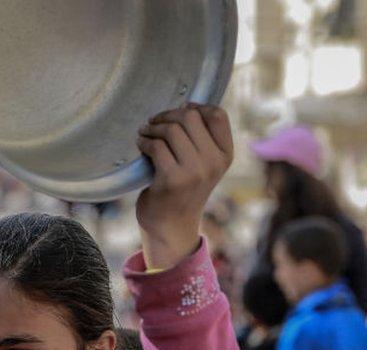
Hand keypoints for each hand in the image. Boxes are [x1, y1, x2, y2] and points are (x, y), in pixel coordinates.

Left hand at [136, 104, 232, 269]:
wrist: (171, 226)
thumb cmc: (183, 189)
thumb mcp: (203, 164)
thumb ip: (201, 138)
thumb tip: (186, 105)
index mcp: (225, 155)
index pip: (218, 115)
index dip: (196, 107)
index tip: (178, 111)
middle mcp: (214, 162)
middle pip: (190, 117)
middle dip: (168, 116)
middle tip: (154, 123)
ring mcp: (195, 171)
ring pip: (172, 129)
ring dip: (153, 128)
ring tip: (145, 133)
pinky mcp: (173, 179)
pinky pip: (156, 146)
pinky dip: (144, 142)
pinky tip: (141, 145)